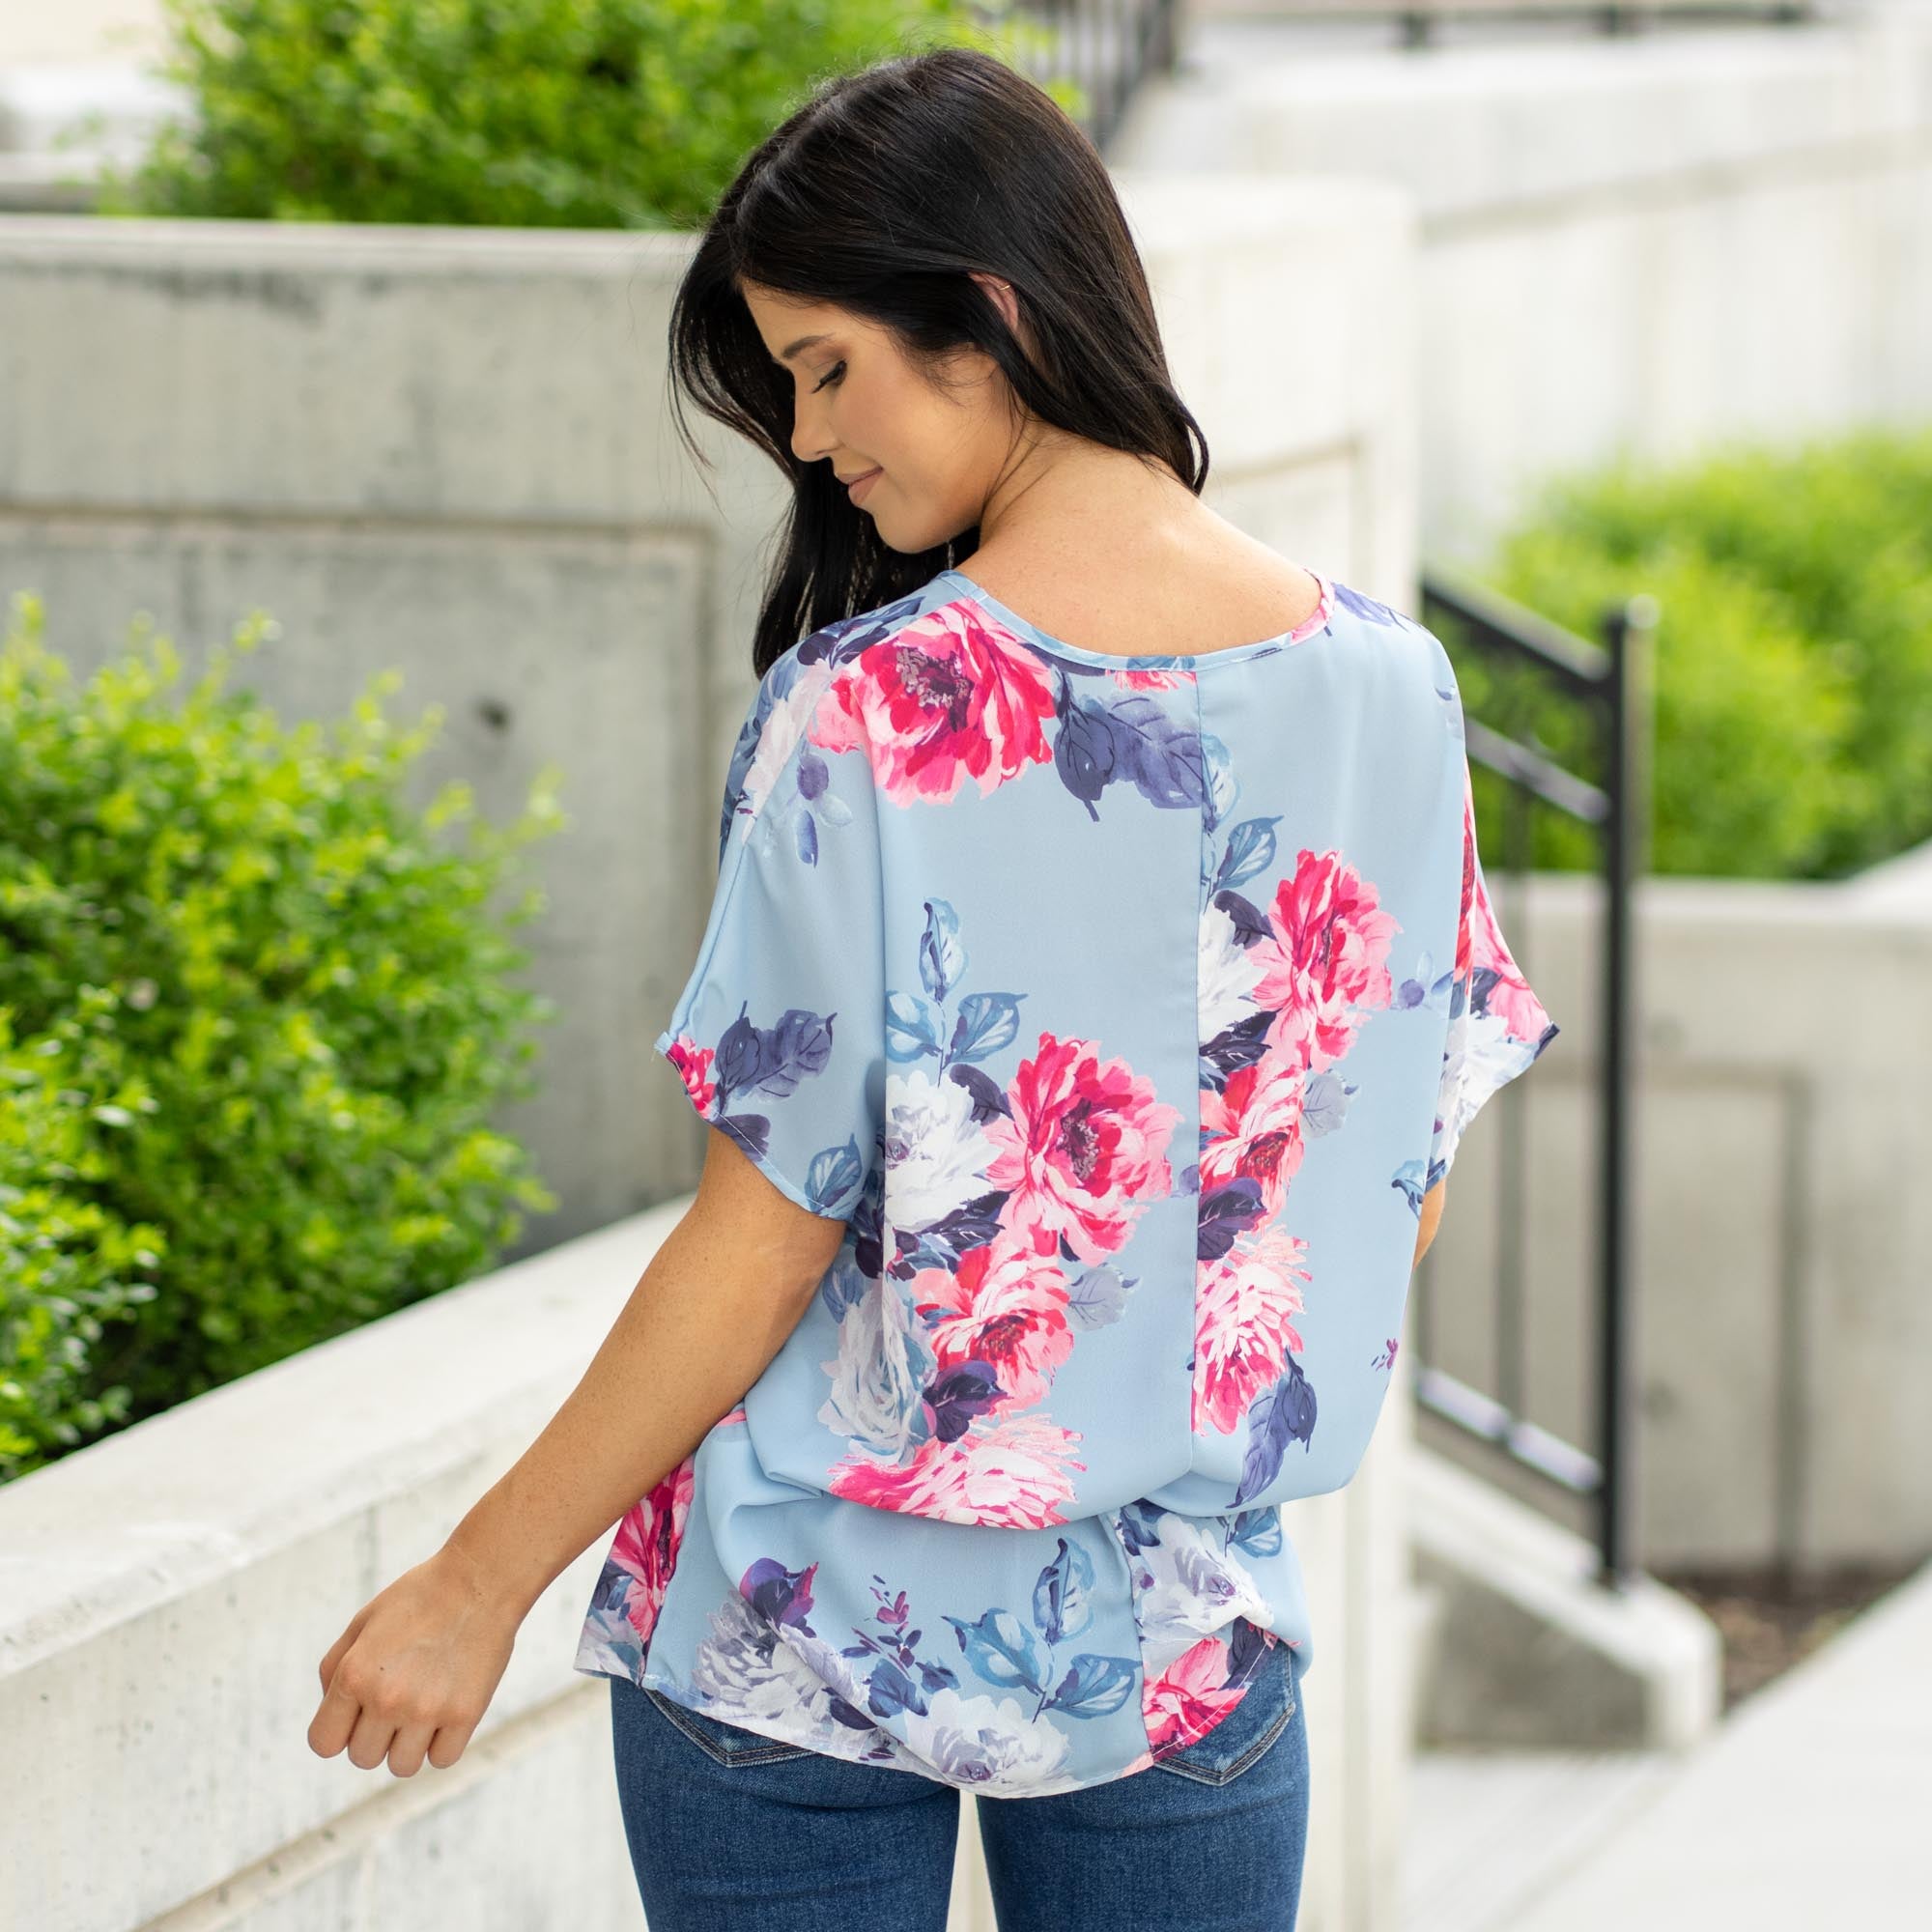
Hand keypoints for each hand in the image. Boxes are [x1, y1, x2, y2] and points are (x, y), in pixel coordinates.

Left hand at [308, 1541, 520, 1776]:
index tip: (356, 1713)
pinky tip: (448, 1708)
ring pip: (402, 1766)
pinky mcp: (465, 1715)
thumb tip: (334, 1720)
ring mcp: (428, 1710)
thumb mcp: (361, 1623)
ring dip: (409, 1743)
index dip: (337, 1731)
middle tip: (399, 1697)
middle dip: (375, 1733)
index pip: (323, 1743)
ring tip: (424, 1706)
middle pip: (363, 1758)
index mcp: (354, 1674)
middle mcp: (386, 1698)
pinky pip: (442, 1759)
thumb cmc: (417, 1600)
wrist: (479, 1580)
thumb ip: (334, 1673)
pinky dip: (443, 1742)